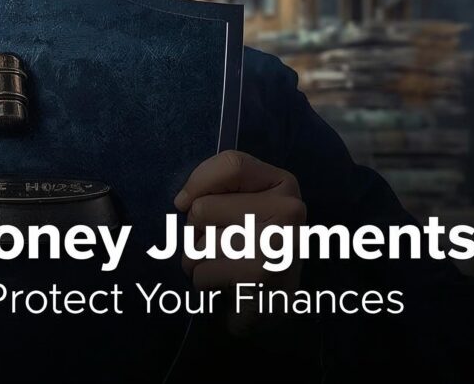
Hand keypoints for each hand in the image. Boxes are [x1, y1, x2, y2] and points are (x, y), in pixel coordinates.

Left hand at [174, 150, 305, 334]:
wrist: (272, 309)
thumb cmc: (246, 250)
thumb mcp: (238, 206)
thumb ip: (215, 188)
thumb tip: (184, 201)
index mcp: (284, 184)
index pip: (231, 164)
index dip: (198, 183)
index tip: (186, 203)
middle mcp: (289, 209)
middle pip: (203, 208)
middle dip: (197, 232)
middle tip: (222, 248)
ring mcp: (278, 242)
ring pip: (199, 243)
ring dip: (199, 260)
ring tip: (225, 268)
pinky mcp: (262, 274)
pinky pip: (201, 270)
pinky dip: (204, 282)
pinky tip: (227, 287)